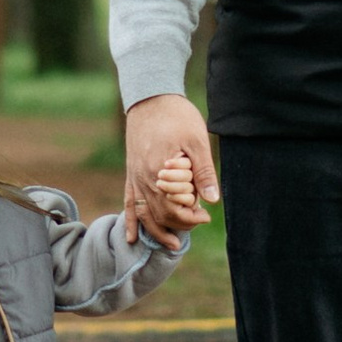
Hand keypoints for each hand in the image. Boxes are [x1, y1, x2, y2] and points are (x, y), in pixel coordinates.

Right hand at [123, 95, 216, 249]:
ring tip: (173, 245)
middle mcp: (143, 178)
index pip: (174, 208)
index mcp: (160, 171)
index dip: (191, 217)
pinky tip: (132, 237)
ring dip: (157, 232)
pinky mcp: (130, 173)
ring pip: (144, 214)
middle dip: (180, 223)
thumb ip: (203, 171)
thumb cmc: (176, 115)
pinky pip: (128, 203)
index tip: (206, 216)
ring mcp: (134, 177)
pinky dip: (131, 221)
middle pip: (160, 214)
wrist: (150, 97)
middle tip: (199, 222)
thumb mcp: (196, 140)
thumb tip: (213, 199)